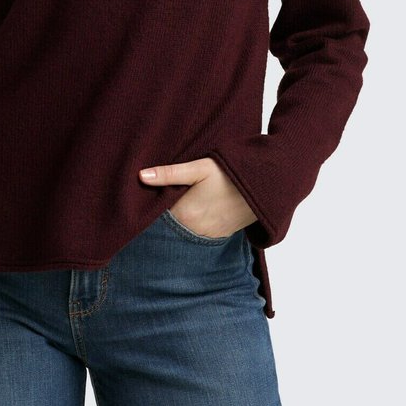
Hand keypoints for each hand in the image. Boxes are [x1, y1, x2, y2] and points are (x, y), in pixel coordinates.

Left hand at [139, 156, 257, 237]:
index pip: (155, 216)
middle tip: (155, 200)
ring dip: (175, 222)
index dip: (148, 206)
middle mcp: (193, 230)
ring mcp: (206, 236)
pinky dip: (190, 226)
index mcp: (184, 214)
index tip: (142, 198)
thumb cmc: (230, 174)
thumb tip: (141, 176)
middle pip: (167, 226)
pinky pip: (196, 234)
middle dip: (160, 216)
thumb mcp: (199, 168)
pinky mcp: (218, 236)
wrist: (264, 187)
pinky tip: (190, 212)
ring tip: (173, 206)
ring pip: (181, 231)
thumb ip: (169, 174)